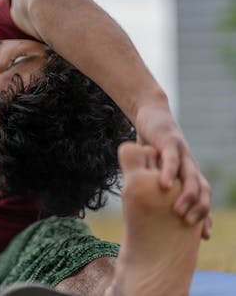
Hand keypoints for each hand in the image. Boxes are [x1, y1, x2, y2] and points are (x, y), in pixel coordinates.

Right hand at [135, 105, 210, 238]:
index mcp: (188, 173)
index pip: (202, 198)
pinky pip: (171, 160)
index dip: (205, 217)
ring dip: (187, 196)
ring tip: (179, 212)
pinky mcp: (169, 141)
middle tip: (190, 226)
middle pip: (202, 189)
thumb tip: (146, 207)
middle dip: (200, 209)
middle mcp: (190, 164)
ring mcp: (182, 153)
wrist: (152, 114)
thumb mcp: (154, 167)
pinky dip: (168, 173)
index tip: (203, 237)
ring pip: (191, 177)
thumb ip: (155, 184)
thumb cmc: (152, 143)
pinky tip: (163, 185)